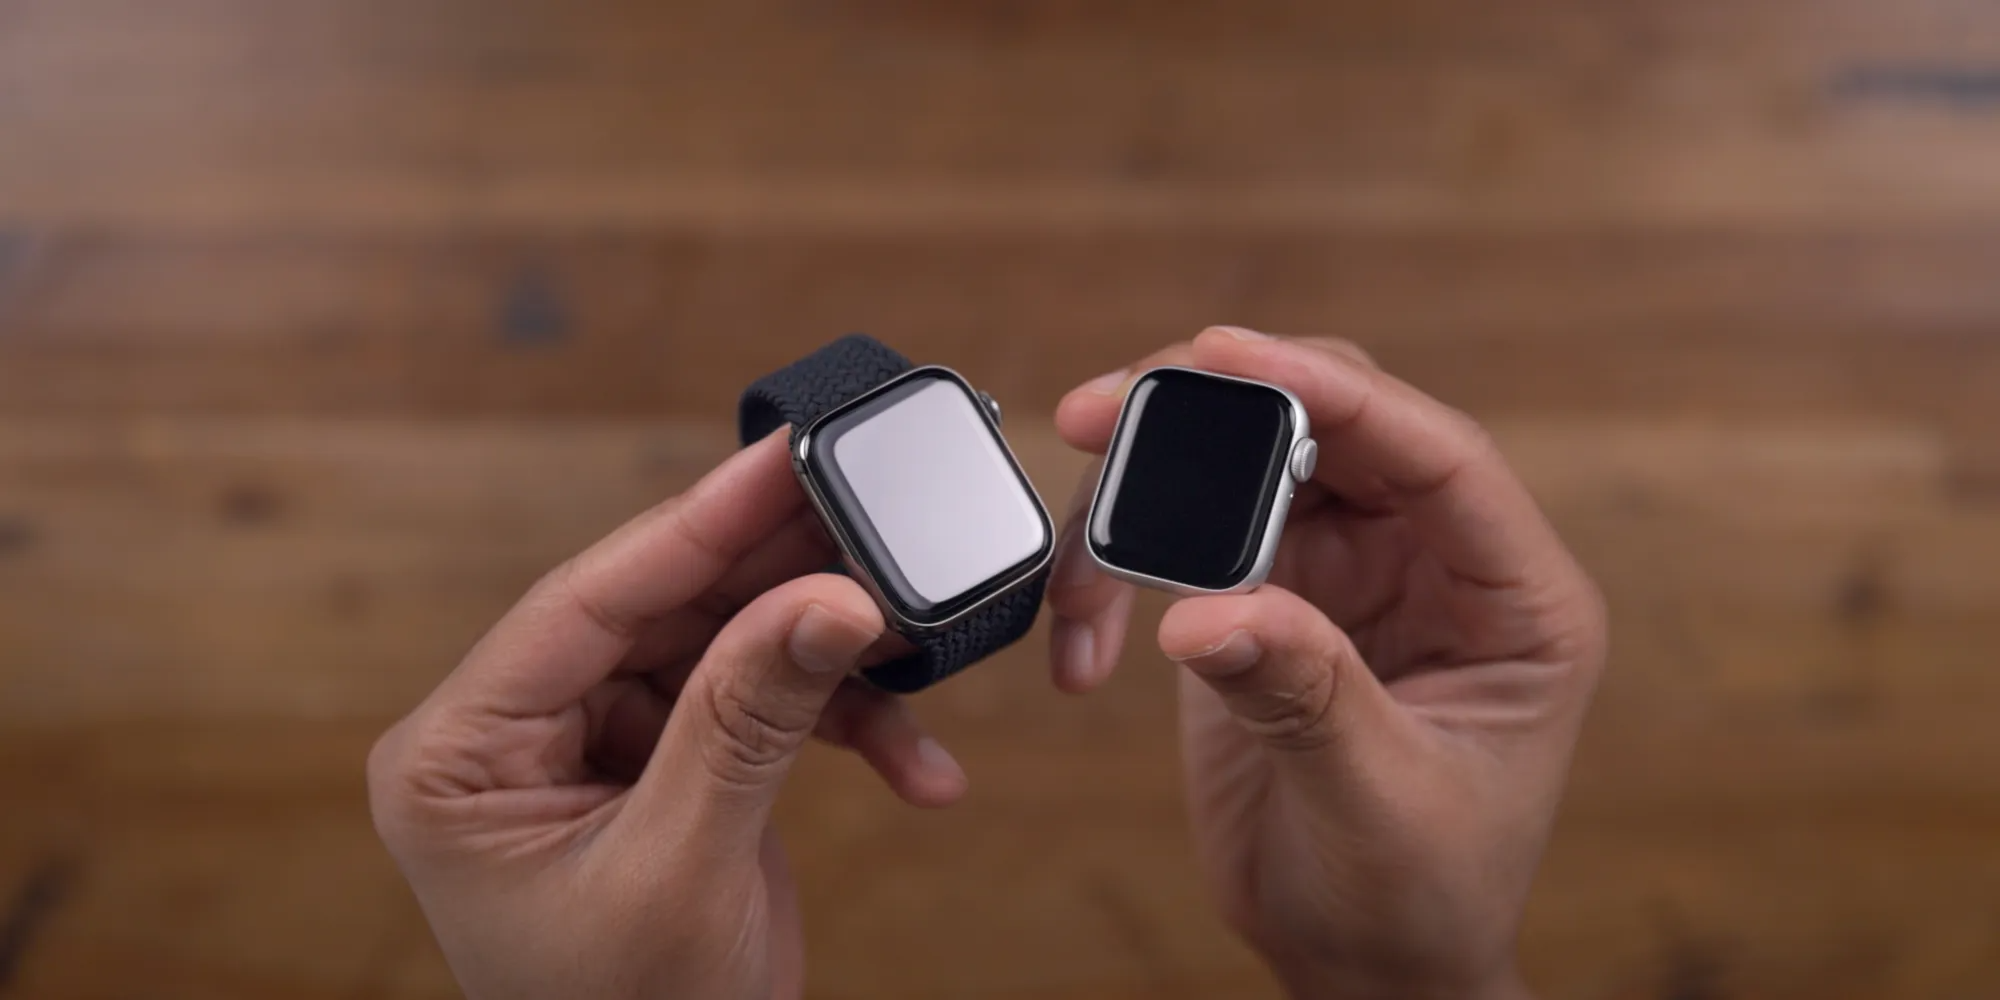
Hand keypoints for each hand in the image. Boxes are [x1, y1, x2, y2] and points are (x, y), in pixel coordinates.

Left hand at [367, 433, 967, 999]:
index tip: (787, 456)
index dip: (695, 524)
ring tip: (915, 653)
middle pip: (662, 611)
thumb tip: (831, 595)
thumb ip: (749, 720)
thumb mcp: (683, 869)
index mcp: (461, 754)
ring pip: (722, 650)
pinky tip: (918, 765)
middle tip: (882, 526)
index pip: (585, 602)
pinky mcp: (665, 772)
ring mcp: (593, 752)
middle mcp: (517, 735)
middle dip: (782, 587)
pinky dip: (839, 730)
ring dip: (827, 663)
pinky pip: (755, 711)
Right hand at [1047, 328, 1605, 998]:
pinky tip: (1083, 635)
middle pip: (1329, 426)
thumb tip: (1204, 612)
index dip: (1336, 392)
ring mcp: (1348, 574)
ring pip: (1246, 464)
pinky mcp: (1269, 599)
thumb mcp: (1378, 803)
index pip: (1437, 454)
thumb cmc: (1417, 898)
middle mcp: (1433, 561)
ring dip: (1150, 482)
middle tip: (1105, 412)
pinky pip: (1189, 536)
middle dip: (1215, 408)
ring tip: (1077, 546)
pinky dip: (1122, 563)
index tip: (1223, 352)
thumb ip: (1305, 696)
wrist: (1362, 960)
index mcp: (1513, 595)